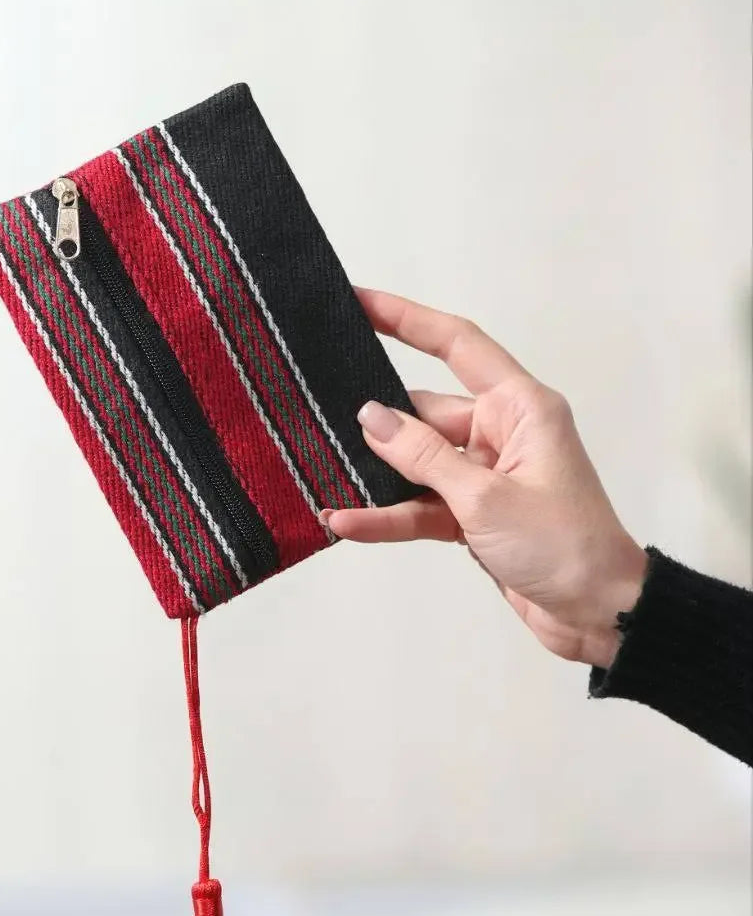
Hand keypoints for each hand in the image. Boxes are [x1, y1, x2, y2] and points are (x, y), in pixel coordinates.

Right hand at [326, 289, 647, 668]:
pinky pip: (421, 506)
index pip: (457, 345)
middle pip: (425, 411)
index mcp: (520, 408)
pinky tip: (348, 521)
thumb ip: (424, 456)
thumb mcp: (485, 497)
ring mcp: (486, 476)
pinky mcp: (473, 515)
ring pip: (417, 464)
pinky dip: (388, 516)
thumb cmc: (566, 547)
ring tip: (322, 475)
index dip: (407, 319)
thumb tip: (372, 417)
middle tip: (317, 413)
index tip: (358, 302)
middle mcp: (502, 434)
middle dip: (377, 420)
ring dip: (376, 476)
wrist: (598, 613)